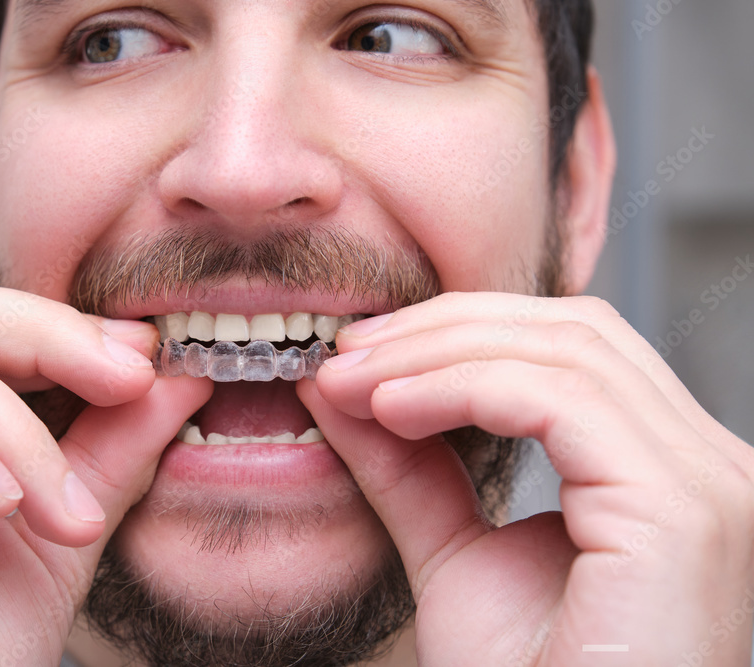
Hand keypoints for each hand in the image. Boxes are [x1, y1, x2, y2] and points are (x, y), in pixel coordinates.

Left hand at [304, 292, 753, 665]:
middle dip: (443, 328)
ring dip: (437, 353)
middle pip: (572, 332)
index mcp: (666, 472)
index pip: (570, 348)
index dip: (459, 332)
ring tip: (354, 380)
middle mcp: (707, 466)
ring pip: (563, 352)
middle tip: (348, 348)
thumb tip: (342, 386)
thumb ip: (408, 470)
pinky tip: (391, 408)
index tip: (360, 351)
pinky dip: (460, 387)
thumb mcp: (452, 556)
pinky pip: (558, 400)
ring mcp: (707, 486)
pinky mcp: (681, 512)